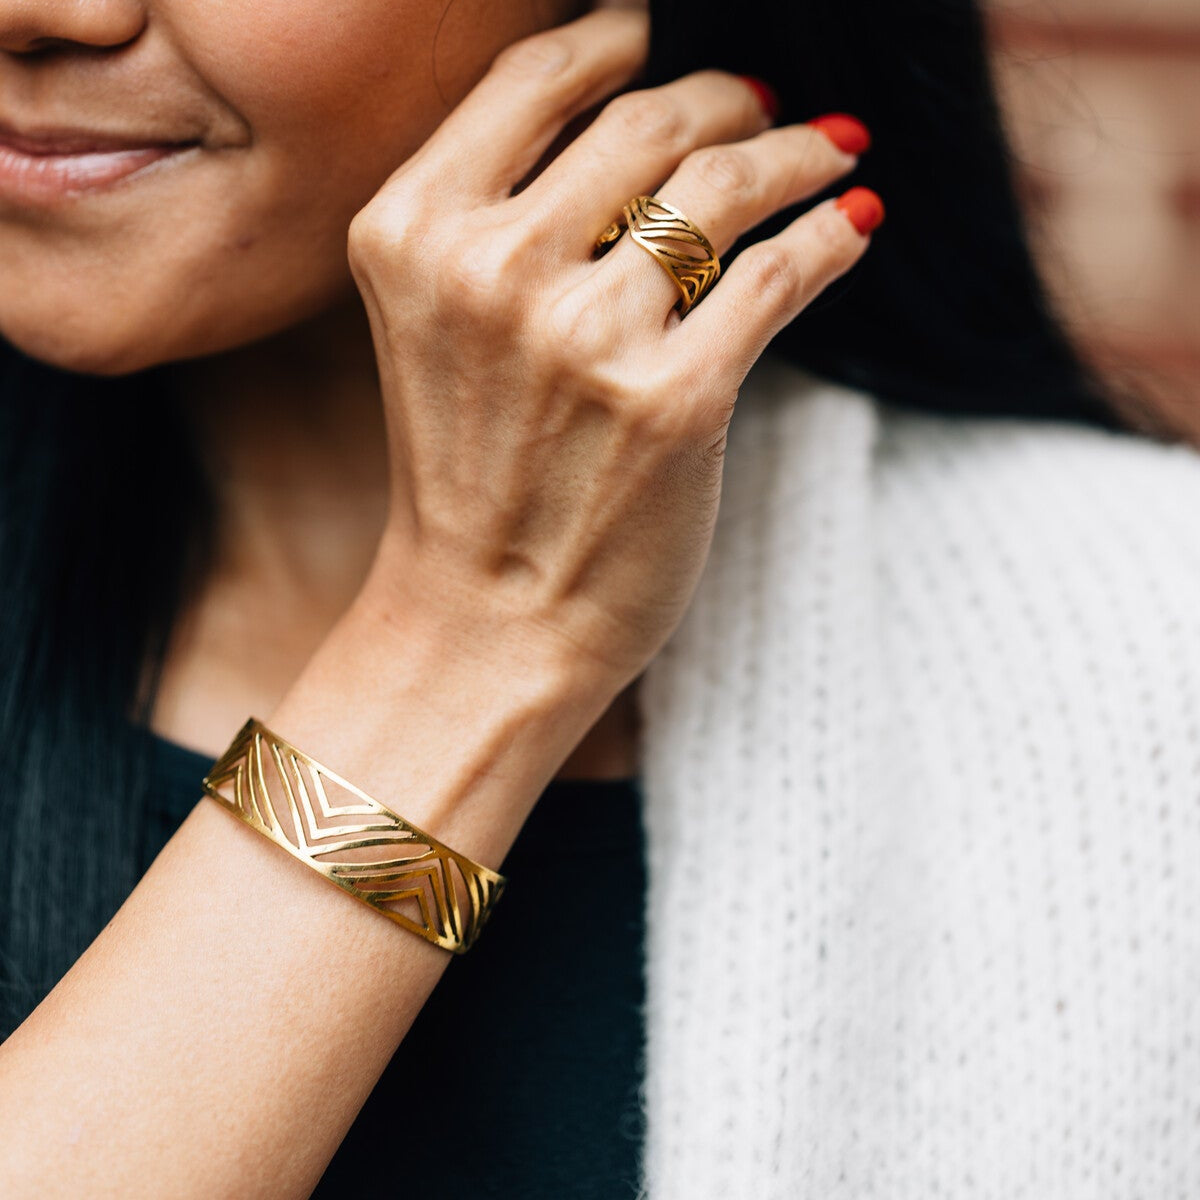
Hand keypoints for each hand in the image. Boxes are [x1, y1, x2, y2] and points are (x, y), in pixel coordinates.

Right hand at [347, 6, 874, 693]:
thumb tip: (647, 116)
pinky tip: (851, 222)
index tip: (665, 31)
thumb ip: (504, 220)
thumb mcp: (437, 326)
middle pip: (645, 119)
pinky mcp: (672, 400)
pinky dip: (832, 235)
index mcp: (411, 233)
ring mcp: (582, 337)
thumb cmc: (471, 476)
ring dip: (797, 152)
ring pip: (724, 184)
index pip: (537, 78)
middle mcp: (489, 270)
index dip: (618, 35)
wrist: (486, 621)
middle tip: (764, 104)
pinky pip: (782, 273)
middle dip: (725, 97)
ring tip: (829, 150)